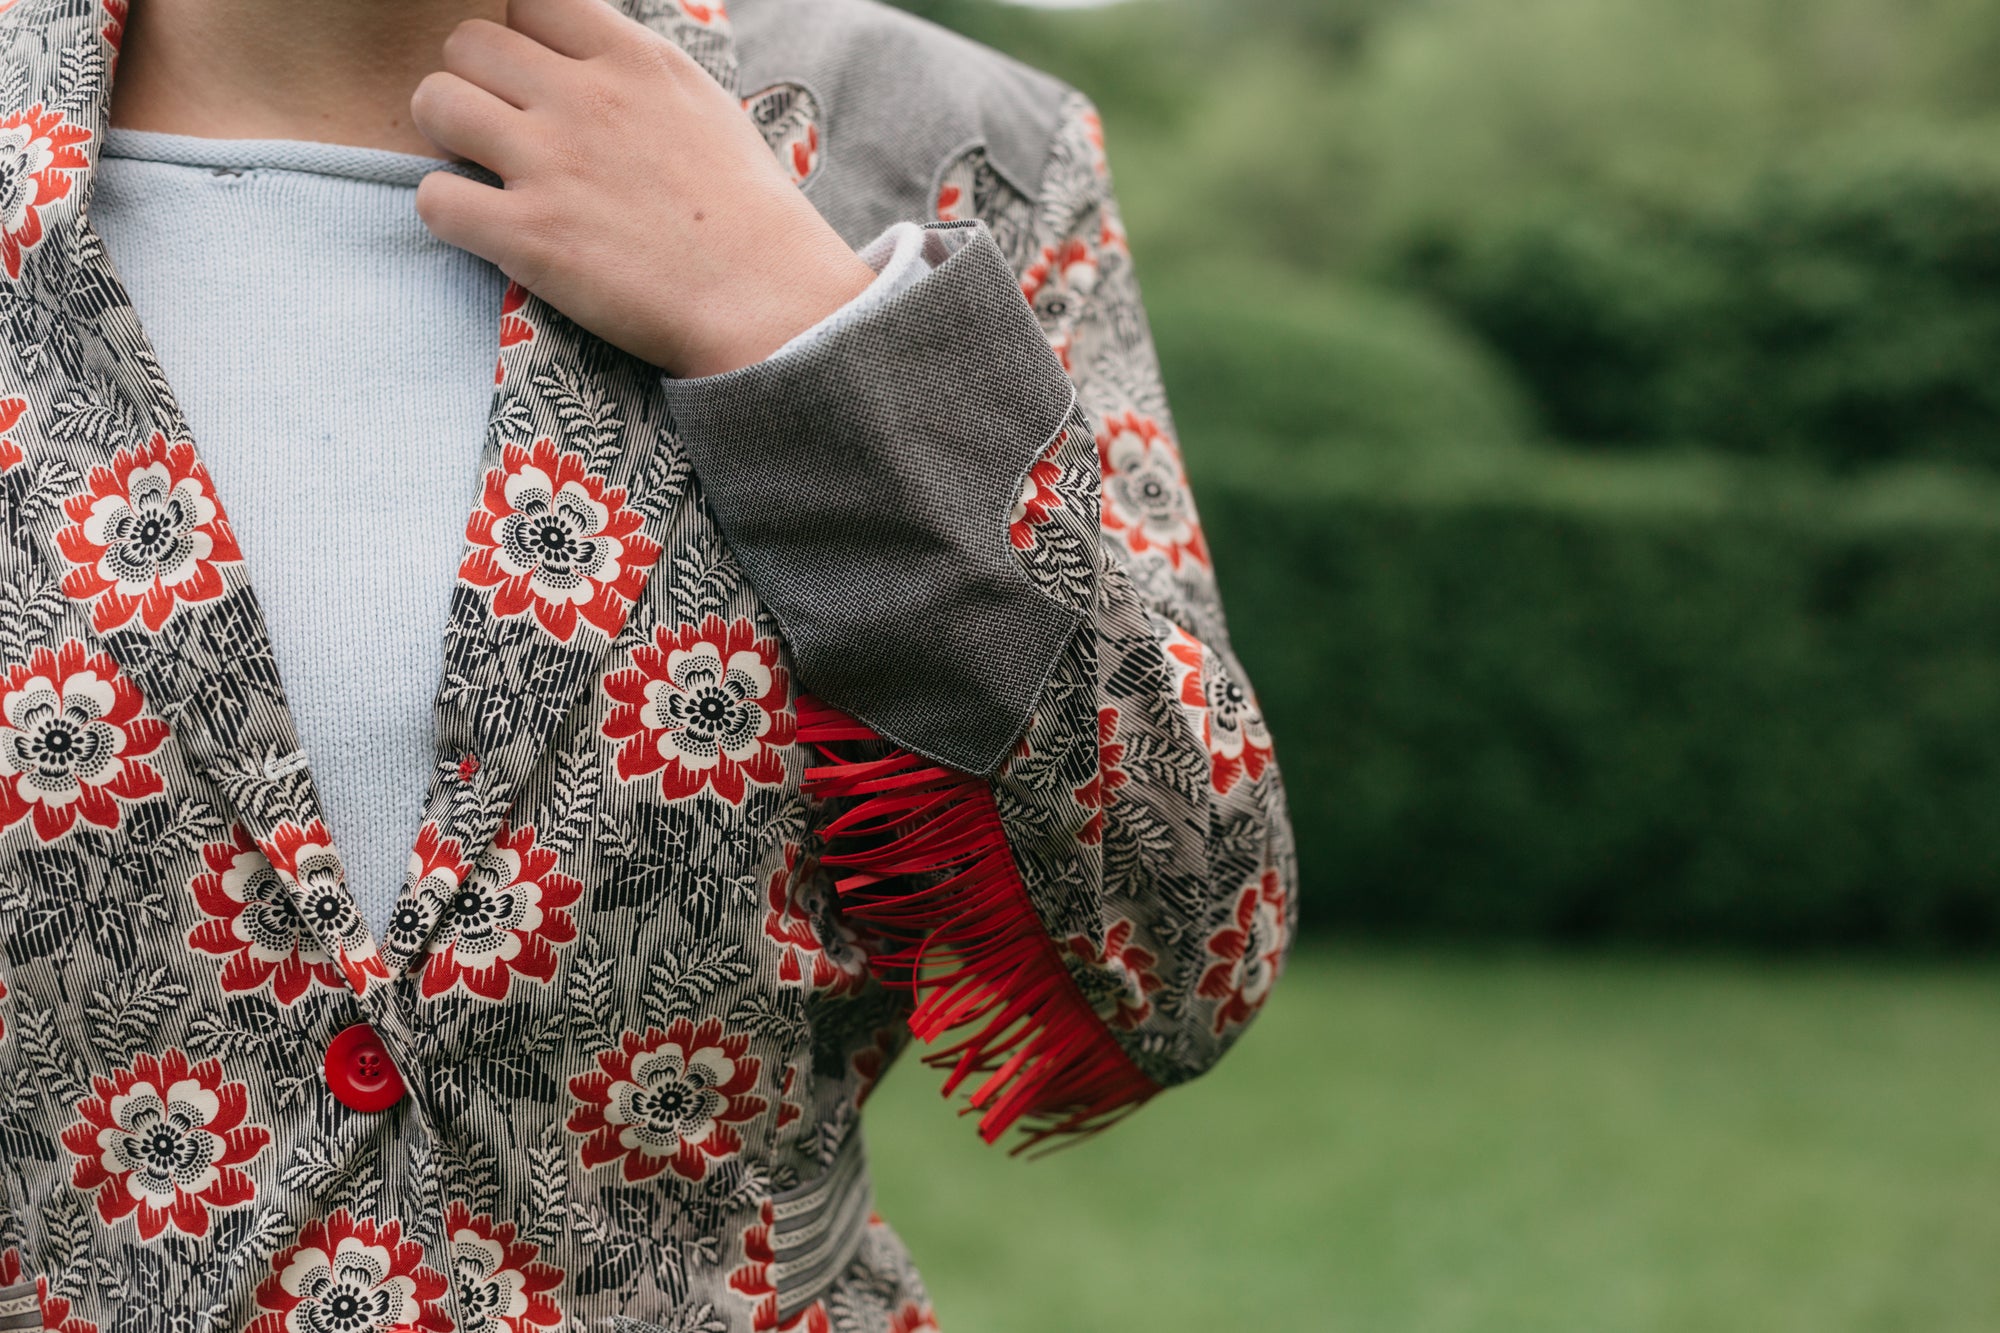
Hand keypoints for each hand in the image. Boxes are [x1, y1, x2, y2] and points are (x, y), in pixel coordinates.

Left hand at [410, 0, 876, 378]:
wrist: (772, 305)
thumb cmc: (750, 219)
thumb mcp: (704, 109)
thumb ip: (637, 74)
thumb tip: (592, 59)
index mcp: (634, 60)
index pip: (527, 0)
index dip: (517, 41)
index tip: (533, 85)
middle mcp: (586, 98)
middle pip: (466, 44)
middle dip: (472, 86)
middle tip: (498, 136)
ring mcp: (554, 164)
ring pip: (434, 102)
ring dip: (445, 139)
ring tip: (482, 175)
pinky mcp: (531, 235)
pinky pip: (434, 197)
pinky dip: (449, 213)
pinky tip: (488, 232)